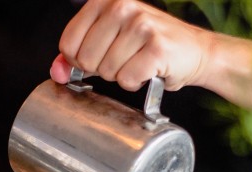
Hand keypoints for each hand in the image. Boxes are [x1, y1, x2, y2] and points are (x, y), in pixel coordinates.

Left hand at [50, 0, 208, 90]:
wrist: (194, 51)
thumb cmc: (149, 46)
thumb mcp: (108, 43)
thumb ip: (77, 56)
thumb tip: (57, 72)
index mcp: (105, 0)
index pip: (67, 44)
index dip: (80, 61)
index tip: (100, 56)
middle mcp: (122, 6)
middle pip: (86, 60)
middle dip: (103, 69)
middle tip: (125, 59)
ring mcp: (141, 24)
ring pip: (107, 72)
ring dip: (122, 76)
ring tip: (138, 62)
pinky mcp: (156, 47)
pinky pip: (127, 79)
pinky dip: (136, 82)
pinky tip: (148, 70)